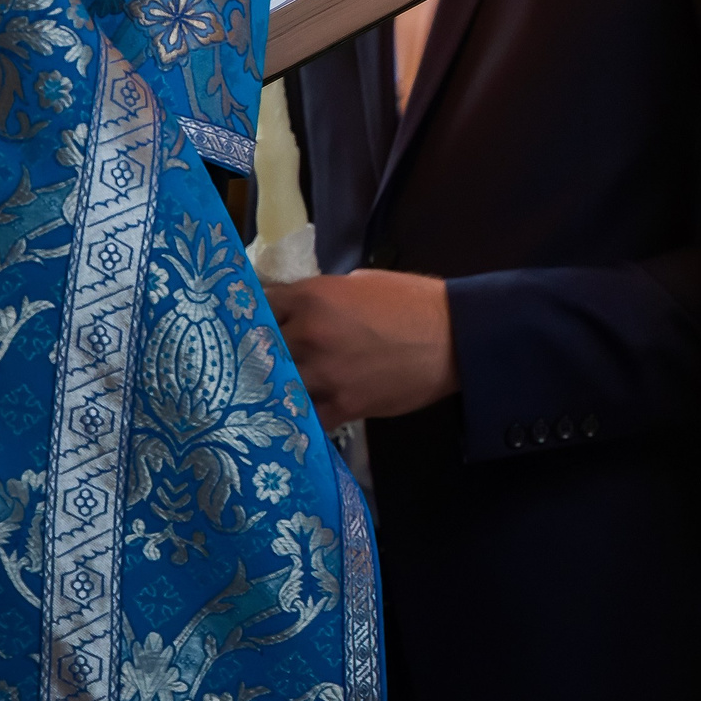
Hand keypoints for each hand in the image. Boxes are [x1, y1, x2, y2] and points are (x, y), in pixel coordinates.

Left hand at [265, 271, 457, 427]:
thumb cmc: (411, 301)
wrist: (454, 337)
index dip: (250, 316)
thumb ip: (321, 296)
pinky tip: (298, 416)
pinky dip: (300, 417)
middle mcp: (309, 335)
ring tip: (270, 391)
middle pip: (256, 350)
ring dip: (274, 389)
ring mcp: (324, 374)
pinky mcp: (343, 406)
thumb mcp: (359, 282)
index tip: (247, 324)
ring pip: (275, 387)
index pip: (258, 306)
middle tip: (252, 362)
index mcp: (312, 297)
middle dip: (255, 355)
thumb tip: (300, 309)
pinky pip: (305, 417)